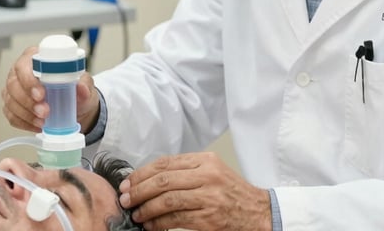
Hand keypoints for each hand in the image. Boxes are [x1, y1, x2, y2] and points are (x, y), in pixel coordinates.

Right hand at [1, 46, 100, 132]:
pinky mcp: (13, 105)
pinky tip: (37, 125)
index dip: (29, 80)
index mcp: (36, 58)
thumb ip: (84, 84)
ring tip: (43, 120)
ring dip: (26, 114)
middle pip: (13, 84)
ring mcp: (14, 89)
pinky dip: (24, 123)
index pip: (24, 65)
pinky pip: (11, 115)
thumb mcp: (84, 83)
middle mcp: (21, 71)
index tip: (41, 94)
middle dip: (28, 101)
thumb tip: (81, 88)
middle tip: (44, 111)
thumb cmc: (75, 88)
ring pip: (10, 101)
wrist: (76, 106)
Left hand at [119, 152, 271, 230]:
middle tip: (125, 198)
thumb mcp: (213, 172)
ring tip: (136, 214)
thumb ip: (187, 172)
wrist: (259, 213)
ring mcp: (209, 197)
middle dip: (139, 190)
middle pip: (163, 180)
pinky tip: (150, 225)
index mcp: (206, 160)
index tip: (128, 182)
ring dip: (146, 208)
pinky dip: (158, 223)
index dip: (142, 173)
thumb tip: (149, 179)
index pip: (166, 163)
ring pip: (167, 199)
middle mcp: (207, 175)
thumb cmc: (232, 194)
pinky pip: (175, 219)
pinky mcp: (209, 218)